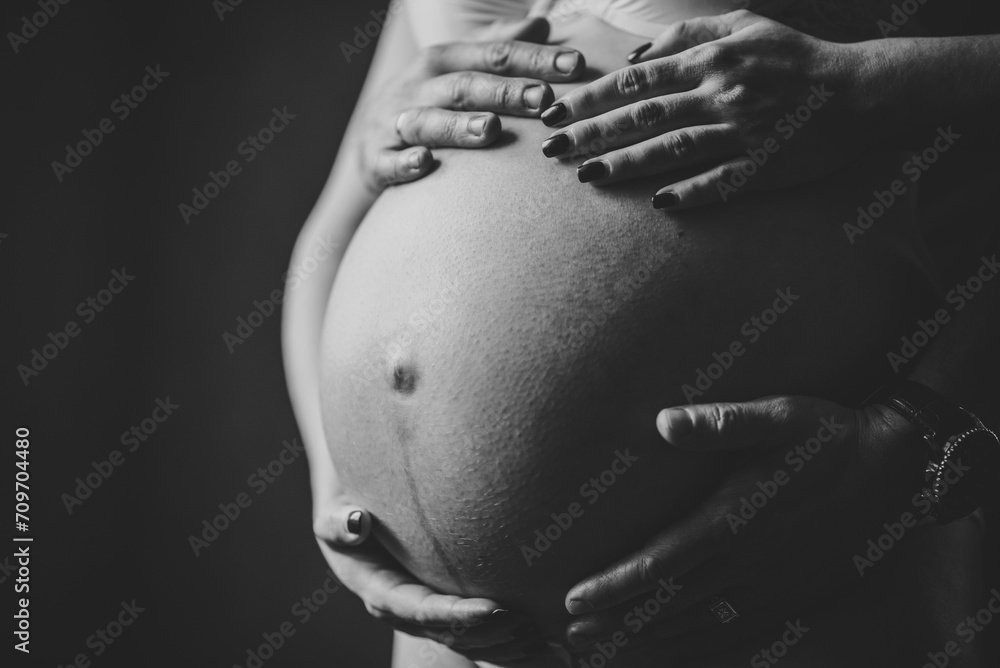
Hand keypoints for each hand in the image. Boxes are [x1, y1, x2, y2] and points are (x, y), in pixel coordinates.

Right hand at [313, 490, 546, 662]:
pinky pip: (477, 635)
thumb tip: (355, 521)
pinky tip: (547, 645)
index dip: (457, 614)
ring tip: (546, 640)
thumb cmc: (344, 510)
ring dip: (506, 646)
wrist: (352, 518)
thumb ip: (340, 521)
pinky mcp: (443, 610)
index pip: (421, 610)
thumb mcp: (334, 514)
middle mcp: (405, 612)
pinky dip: (509, 644)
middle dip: (491, 634)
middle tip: (531, 624)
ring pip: (468, 642)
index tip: (494, 608)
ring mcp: (426, 615)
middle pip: (452, 634)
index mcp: (379, 593)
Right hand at [359, 16, 584, 192]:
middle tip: (542, 99)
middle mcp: (418, 87)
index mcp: (443, 61)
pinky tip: (425, 163)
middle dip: (504, 91)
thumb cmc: (428, 103)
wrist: (368, 143)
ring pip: (428, 121)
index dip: (535, 59)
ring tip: (491, 130)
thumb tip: (541, 24)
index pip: (495, 55)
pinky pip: (390, 161)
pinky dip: (405, 163)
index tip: (576, 65)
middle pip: (466, 85)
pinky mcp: (377, 159)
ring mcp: (395, 122)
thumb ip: (498, 49)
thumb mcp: (458, 70)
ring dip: (458, 125)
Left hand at [539, 10, 868, 208]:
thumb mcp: (744, 25)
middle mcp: (720, 94)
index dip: (590, 97)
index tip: (554, 112)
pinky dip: (689, 191)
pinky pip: (719, 181)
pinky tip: (657, 203)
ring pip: (670, 148)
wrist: (859, 92)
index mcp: (712, 59)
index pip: (635, 80)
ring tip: (588, 175)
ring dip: (626, 163)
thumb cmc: (795, 57)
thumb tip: (636, 59)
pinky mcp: (762, 166)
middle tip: (552, 149)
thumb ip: (688, 34)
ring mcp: (741, 133)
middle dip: (591, 132)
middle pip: (642, 115)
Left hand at [561, 395, 923, 659]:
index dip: (614, 586)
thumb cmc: (830, 437)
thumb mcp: (780, 416)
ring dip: (649, 640)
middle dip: (617, 623)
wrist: (899, 471)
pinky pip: (738, 635)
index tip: (573, 601)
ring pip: (699, 627)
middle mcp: (749, 565)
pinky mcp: (794, 599)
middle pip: (669, 605)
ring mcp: (773, 589)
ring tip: (608, 650)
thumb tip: (663, 422)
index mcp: (734, 521)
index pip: (660, 564)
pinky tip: (679, 651)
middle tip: (571, 638)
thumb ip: (721, 423)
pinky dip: (700, 648)